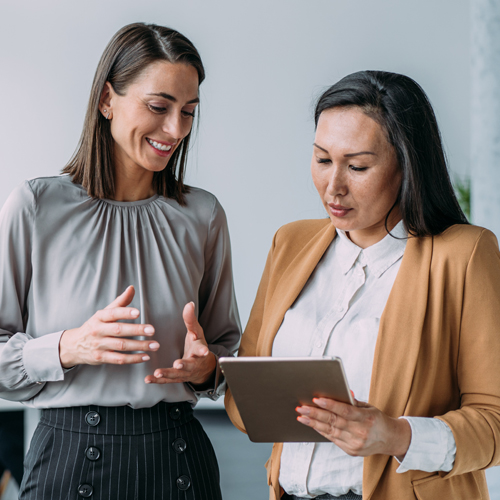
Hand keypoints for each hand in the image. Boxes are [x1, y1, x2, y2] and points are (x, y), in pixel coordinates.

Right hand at [59, 286, 158, 367]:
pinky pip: (119, 359)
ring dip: (139, 346)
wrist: (74, 345)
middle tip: (152, 330)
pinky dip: (133, 359)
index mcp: (99, 317)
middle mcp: (98, 331)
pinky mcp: (101, 358)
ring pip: (121, 345)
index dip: (125, 312)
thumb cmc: (95, 326)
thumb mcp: (104, 313)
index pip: (113, 313)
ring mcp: (99, 345)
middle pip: (119, 330)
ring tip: (155, 345)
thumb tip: (132, 288)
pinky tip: (145, 356)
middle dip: (137, 330)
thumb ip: (120, 302)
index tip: (138, 312)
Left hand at [144, 302, 215, 385]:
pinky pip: (167, 381)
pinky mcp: (177, 378)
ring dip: (167, 374)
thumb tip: (189, 303)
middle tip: (177, 364)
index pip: (201, 349)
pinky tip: (148, 379)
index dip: (202, 350)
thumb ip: (191, 319)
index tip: (204, 351)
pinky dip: (157, 380)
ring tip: (158, 373)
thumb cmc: (198, 345)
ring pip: (177, 375)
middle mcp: (194, 363)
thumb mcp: (197, 332)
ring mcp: (185, 373)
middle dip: (184, 365)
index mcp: (199, 350)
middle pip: (190, 365)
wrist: (203, 368)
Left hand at [296, 397, 410, 458]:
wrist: (390, 440)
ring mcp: (355, 443)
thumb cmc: (377, 420)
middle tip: (301, 407)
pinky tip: (312, 424)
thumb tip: (340, 391)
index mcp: (366, 418)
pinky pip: (332, 439)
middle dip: (315, 414)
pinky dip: (321, 430)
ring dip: (314, 423)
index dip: (330, 405)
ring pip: (330, 431)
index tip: (316, 399)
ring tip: (301, 416)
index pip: (345, 411)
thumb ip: (353, 402)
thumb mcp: (369, 407)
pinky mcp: (351, 451)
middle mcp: (360, 432)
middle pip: (334, 421)